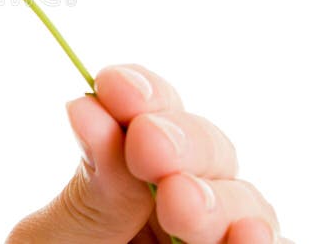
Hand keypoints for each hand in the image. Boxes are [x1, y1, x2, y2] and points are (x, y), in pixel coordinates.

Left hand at [5, 64, 289, 243]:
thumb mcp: (52, 240)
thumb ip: (87, 189)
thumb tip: (89, 106)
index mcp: (124, 174)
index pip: (147, 114)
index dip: (140, 92)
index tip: (112, 85)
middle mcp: (171, 198)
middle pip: (204, 149)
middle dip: (181, 141)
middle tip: (149, 146)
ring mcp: (207, 237)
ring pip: (242, 199)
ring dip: (217, 195)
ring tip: (182, 203)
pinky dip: (261, 239)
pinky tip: (246, 236)